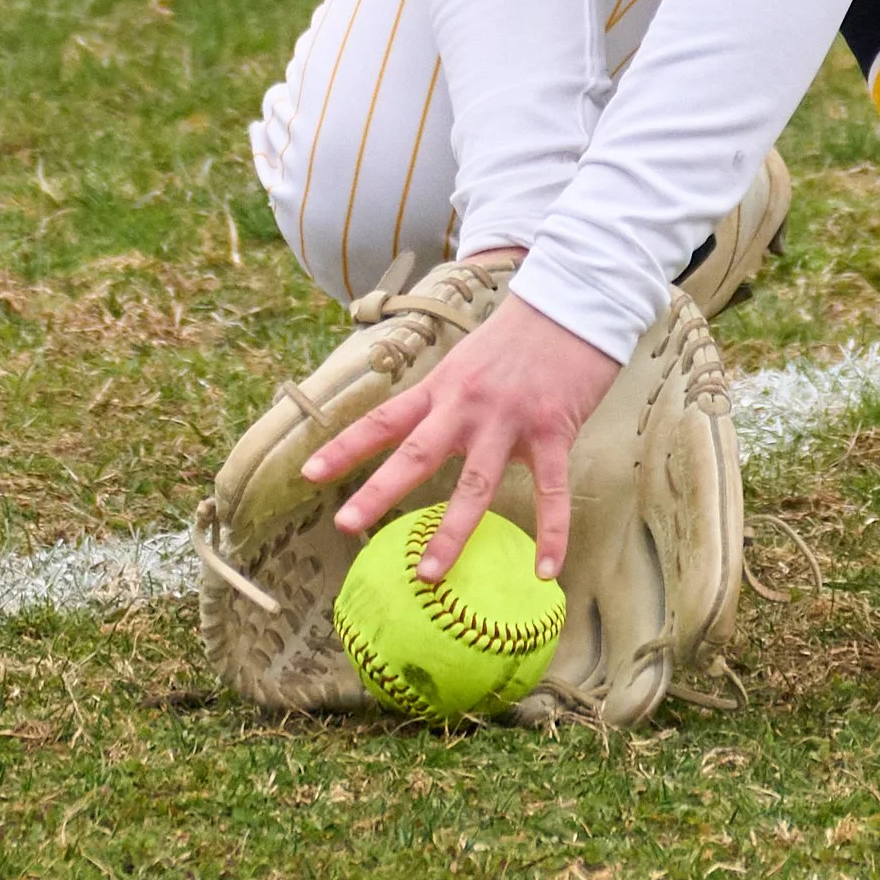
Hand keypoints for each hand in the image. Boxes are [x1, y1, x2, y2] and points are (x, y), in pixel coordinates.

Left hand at [303, 287, 619, 581]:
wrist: (571, 307)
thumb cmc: (516, 339)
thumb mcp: (466, 362)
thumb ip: (444, 402)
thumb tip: (418, 440)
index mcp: (442, 388)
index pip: (384, 420)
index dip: (345, 447)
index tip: (308, 475)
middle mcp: (468, 405)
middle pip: (417, 453)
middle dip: (380, 491)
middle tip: (346, 526)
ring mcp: (510, 420)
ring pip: (475, 482)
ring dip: (452, 531)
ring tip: (428, 573)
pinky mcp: (553, 430)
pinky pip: (551, 491)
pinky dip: (551, 534)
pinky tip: (544, 572)